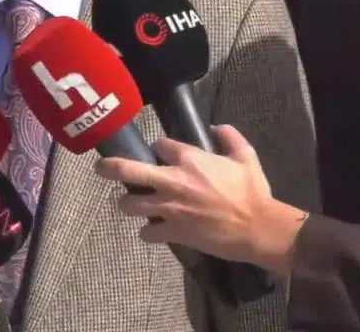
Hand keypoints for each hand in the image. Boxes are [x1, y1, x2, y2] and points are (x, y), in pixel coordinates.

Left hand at [93, 125, 307, 274]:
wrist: (259, 228)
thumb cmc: (253, 192)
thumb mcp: (246, 157)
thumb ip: (230, 137)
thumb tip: (217, 126)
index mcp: (190, 159)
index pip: (159, 145)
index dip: (158, 148)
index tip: (160, 153)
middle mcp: (173, 181)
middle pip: (129, 170)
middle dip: (110, 167)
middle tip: (100, 168)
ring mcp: (170, 208)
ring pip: (131, 204)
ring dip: (128, 203)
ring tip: (130, 203)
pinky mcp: (173, 232)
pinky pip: (147, 232)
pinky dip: (147, 232)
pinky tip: (152, 230)